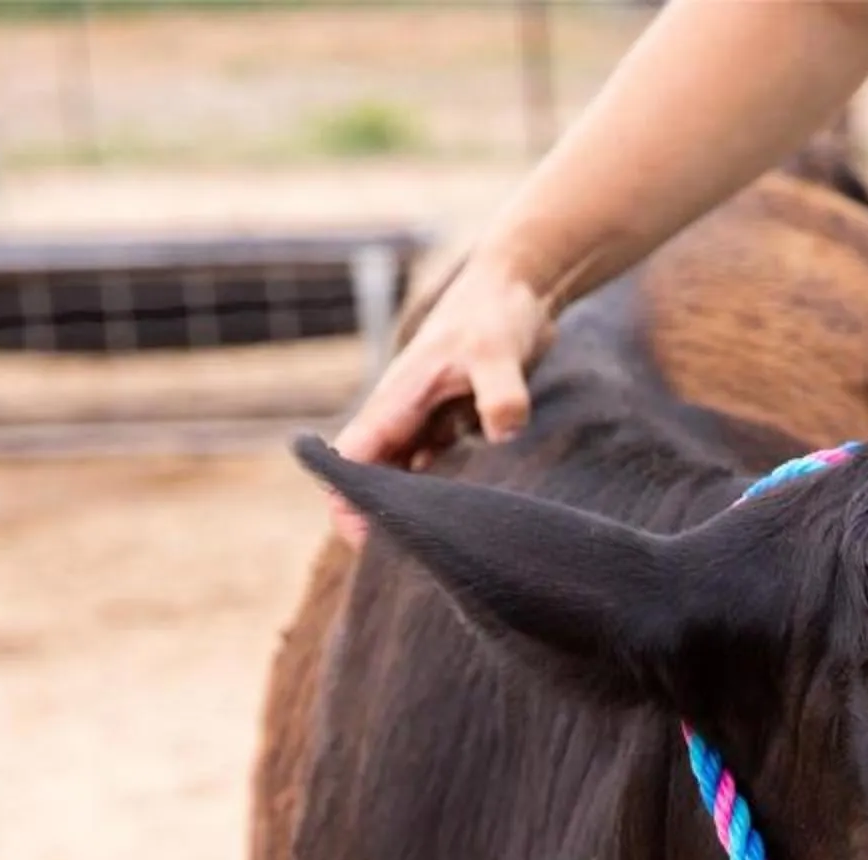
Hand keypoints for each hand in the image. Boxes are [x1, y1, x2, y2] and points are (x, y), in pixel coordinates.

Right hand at [329, 252, 552, 527]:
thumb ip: (501, 391)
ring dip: (412, 510)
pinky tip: (462, 526)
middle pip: (375, 475)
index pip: (355, 455)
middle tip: (402, 565)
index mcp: (398, 397)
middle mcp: (405, 412)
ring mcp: (428, 419)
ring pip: (405, 477)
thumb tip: (504, 430)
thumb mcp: (499, 349)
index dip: (348, 497)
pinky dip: (442, 497)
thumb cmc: (498, 311)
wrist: (519, 285)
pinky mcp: (454, 424)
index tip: (358, 538)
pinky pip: (437, 471)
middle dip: (379, 514)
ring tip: (432, 553)